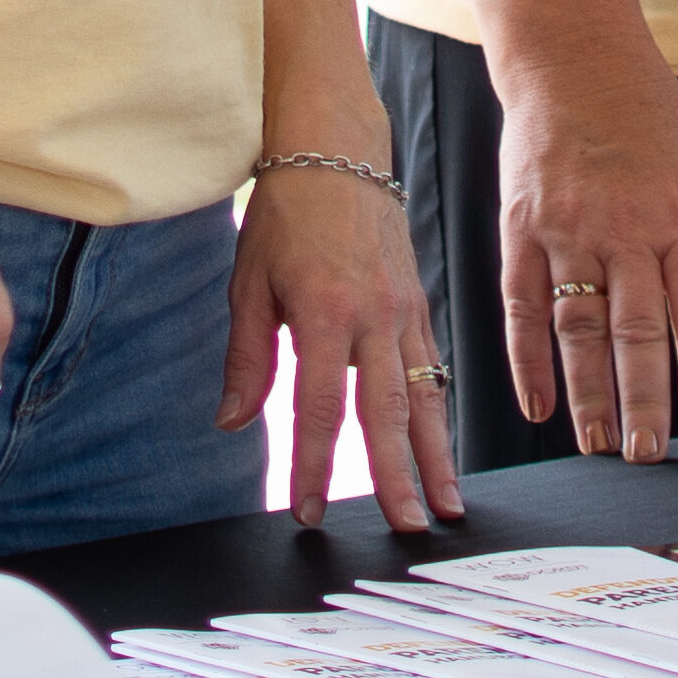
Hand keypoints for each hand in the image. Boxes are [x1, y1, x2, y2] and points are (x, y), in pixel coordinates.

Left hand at [223, 164, 469, 532]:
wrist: (338, 148)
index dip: (315, 465)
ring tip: (446, 506)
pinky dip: (438, 413)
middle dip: (397, 477)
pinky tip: (442, 449)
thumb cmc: (287, 211)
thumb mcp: (249, 281)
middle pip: (386, 412)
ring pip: (423, 395)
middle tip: (406, 529)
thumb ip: (246, 358)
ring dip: (435, 456)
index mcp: (323, 311)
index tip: (309, 510)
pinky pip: (432, 367)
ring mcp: (404, 309)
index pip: (320, 407)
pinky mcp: (419, 302)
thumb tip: (231, 422)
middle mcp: (373, 315)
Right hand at [491, 35, 677, 461]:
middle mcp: (627, 227)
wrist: (574, 57)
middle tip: (652, 457)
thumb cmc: (653, 116)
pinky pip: (523, 303)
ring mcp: (569, 227)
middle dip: (647, 404)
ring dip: (589, 395)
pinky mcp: (521, 225)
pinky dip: (528, 358)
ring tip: (599, 445)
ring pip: (579, 328)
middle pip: (637, 334)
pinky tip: (539, 403)